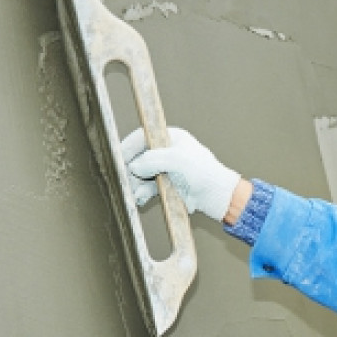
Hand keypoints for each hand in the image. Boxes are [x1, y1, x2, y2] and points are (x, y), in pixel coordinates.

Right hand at [121, 127, 240, 221]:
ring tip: (136, 193)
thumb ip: (152, 160)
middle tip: (126, 181)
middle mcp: (168, 152)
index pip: (142, 137)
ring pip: (142, 174)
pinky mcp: (169, 184)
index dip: (128, 147)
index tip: (118, 159)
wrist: (219, 196)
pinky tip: (141, 198)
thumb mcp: (176, 161)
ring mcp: (168, 169)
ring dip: (136, 184)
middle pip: (139, 157)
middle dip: (132, 170)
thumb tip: (134, 166)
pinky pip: (149, 187)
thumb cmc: (204, 173)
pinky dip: (144, 192)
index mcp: (171, 138)